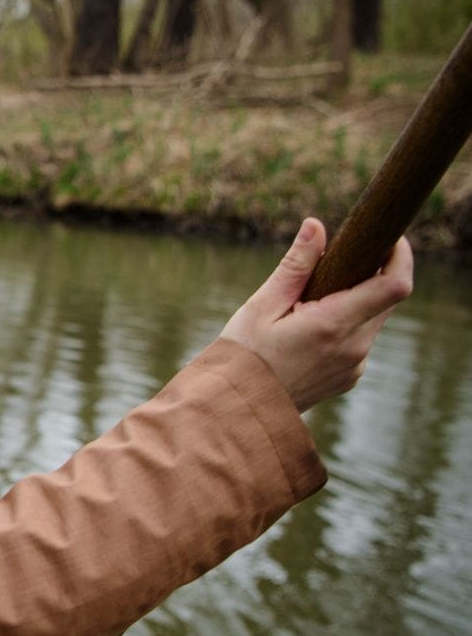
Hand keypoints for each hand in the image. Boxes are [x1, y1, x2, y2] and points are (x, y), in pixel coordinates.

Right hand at [219, 218, 412, 412]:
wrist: (235, 409)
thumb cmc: (242, 355)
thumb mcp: (261, 306)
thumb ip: (296, 266)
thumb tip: (316, 226)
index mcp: (332, 325)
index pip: (394, 286)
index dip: (400, 257)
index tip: (387, 240)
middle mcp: (353, 348)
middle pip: (387, 299)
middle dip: (373, 275)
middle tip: (338, 263)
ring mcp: (354, 366)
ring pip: (373, 320)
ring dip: (356, 302)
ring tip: (312, 304)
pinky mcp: (350, 377)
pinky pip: (360, 341)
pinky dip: (345, 327)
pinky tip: (310, 333)